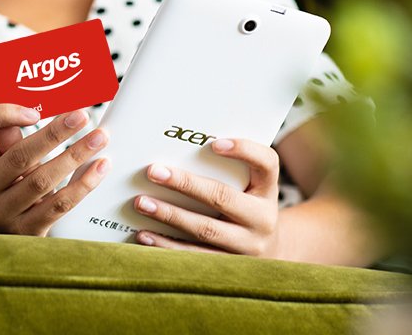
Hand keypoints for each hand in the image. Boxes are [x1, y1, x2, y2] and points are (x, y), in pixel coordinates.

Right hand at [0, 104, 109, 235]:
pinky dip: (82, 184)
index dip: (2, 113)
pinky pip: (59, 205)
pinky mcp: (26, 231)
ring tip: (99, 138)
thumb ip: (8, 137)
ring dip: (75, 156)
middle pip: (18, 155)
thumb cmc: (6, 184)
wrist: (4, 232)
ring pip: (42, 180)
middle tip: (82, 116)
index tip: (34, 111)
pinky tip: (99, 167)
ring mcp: (1, 214)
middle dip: (54, 133)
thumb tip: (29, 112)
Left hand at [132, 138, 280, 256]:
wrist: (270, 252)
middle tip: (153, 172)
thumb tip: (176, 150)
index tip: (214, 144)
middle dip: (185, 184)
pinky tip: (145, 234)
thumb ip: (227, 168)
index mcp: (268, 189)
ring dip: (169, 215)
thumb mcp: (250, 185)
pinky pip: (194, 256)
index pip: (266, 163)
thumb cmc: (248, 206)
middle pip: (223, 198)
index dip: (244, 150)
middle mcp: (263, 218)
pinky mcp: (229, 267)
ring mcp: (248, 247)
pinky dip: (166, 245)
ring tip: (142, 203)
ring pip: (205, 230)